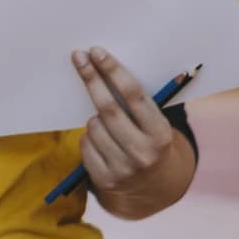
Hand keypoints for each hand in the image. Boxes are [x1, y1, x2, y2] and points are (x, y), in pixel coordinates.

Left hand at [72, 46, 196, 219]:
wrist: (157, 186)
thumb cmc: (151, 140)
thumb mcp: (155, 123)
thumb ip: (137, 102)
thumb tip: (104, 63)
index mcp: (160, 133)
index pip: (133, 95)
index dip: (113, 70)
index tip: (96, 52)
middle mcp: (143, 152)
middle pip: (108, 108)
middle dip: (91, 79)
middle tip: (78, 57)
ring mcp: (124, 169)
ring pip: (93, 126)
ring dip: (94, 118)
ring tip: (107, 124)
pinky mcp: (106, 180)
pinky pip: (85, 145)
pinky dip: (89, 137)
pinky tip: (102, 141)